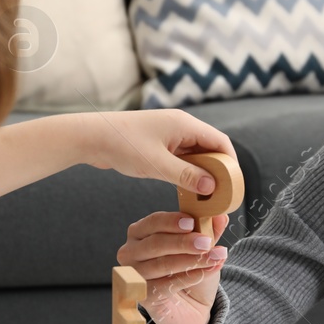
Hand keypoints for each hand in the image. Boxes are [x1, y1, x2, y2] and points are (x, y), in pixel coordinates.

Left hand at [82, 110, 234, 196]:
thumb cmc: (123, 145)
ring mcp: (169, 136)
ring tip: (205, 198)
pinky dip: (187, 174)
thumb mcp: (157, 165)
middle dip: (218, 172)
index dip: (231, 164)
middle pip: (211, 149)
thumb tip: (212, 187)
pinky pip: (181, 159)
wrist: (90, 137)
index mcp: (185, 124)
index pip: (221, 142)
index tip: (233, 187)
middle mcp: (180, 127)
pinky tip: (187, 190)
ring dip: (201, 175)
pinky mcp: (158, 145)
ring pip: (196, 156)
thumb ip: (186, 176)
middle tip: (220, 197)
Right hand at [116, 211, 229, 323]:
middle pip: (156, 243)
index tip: (192, 222)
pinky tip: (205, 272)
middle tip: (207, 242)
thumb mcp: (202, 246)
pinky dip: (189, 277)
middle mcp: (131, 252)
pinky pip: (166, 284)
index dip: (172, 221)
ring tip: (215, 258)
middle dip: (183, 242)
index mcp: (141, 231)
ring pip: (162, 264)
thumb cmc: (190, 268)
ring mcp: (135, 275)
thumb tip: (220, 216)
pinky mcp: (144, 296)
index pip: (153, 222)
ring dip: (192, 260)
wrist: (192, 303)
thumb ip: (209, 230)